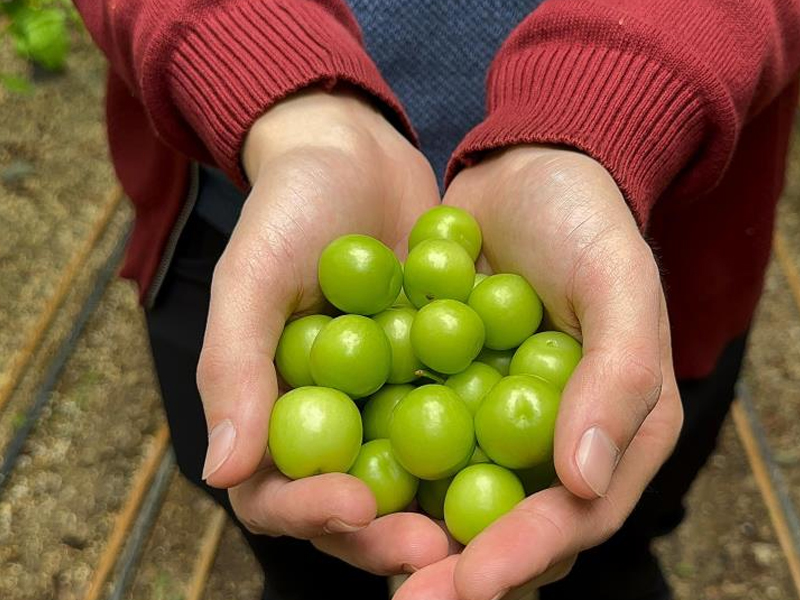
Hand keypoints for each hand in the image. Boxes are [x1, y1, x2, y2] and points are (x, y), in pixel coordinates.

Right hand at [196, 89, 447, 574]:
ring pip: (415, 480)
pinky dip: (488, 444)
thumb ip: (234, 367)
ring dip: (446, 508)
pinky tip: (529, 454)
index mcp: (275, 412)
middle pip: (354, 507)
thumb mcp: (252, 276)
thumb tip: (222, 471)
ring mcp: (390, 403)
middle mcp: (334, 422)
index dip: (310, 511)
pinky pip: (464, 422)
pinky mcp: (441, 378)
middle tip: (437, 545)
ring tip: (489, 523)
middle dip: (390, 534)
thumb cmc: (288, 208)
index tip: (354, 505)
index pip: (278, 492)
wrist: (354, 153)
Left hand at [394, 145, 683, 599]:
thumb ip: (618, 376)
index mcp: (613, 431)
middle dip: (456, 570)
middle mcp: (552, 442)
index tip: (471, 579)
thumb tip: (584, 484)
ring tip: (360, 545)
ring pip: (453, 501)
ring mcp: (494, 423)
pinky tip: (341, 485)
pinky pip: (414, 445)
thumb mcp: (619, 279)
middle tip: (405, 596)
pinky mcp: (445, 394)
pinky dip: (383, 468)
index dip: (526, 554)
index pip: (576, 516)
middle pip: (509, 528)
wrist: (520, 169)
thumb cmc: (583, 219)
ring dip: (409, 535)